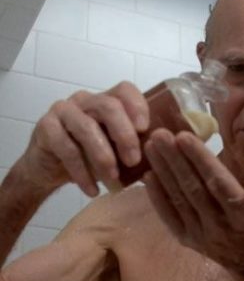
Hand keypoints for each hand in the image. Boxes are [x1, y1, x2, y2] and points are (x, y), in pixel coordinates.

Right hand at [23, 82, 148, 195]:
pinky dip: (82, 172)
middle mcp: (85, 100)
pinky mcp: (45, 127)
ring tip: (113, 181)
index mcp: (106, 100)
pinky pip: (66, 148)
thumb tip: (162, 160)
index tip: (146, 129)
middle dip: (125, 135)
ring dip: (103, 157)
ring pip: (87, 127)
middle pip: (108, 106)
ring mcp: (63, 111)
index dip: (137, 105)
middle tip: (134, 161)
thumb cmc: (90, 157)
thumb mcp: (116, 151)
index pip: (124, 90)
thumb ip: (135, 149)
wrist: (48, 170)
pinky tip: (93, 190)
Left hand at [142, 129, 243, 270]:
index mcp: (242, 212)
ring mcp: (200, 233)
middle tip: (159, 134)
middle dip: (175, 160)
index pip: (218, 182)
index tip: (183, 136)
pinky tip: (148, 176)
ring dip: (163, 172)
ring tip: (151, 147)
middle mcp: (219, 224)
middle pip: (193, 187)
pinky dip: (157, 197)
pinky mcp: (186, 239)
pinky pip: (169, 216)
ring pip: (179, 198)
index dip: (200, 160)